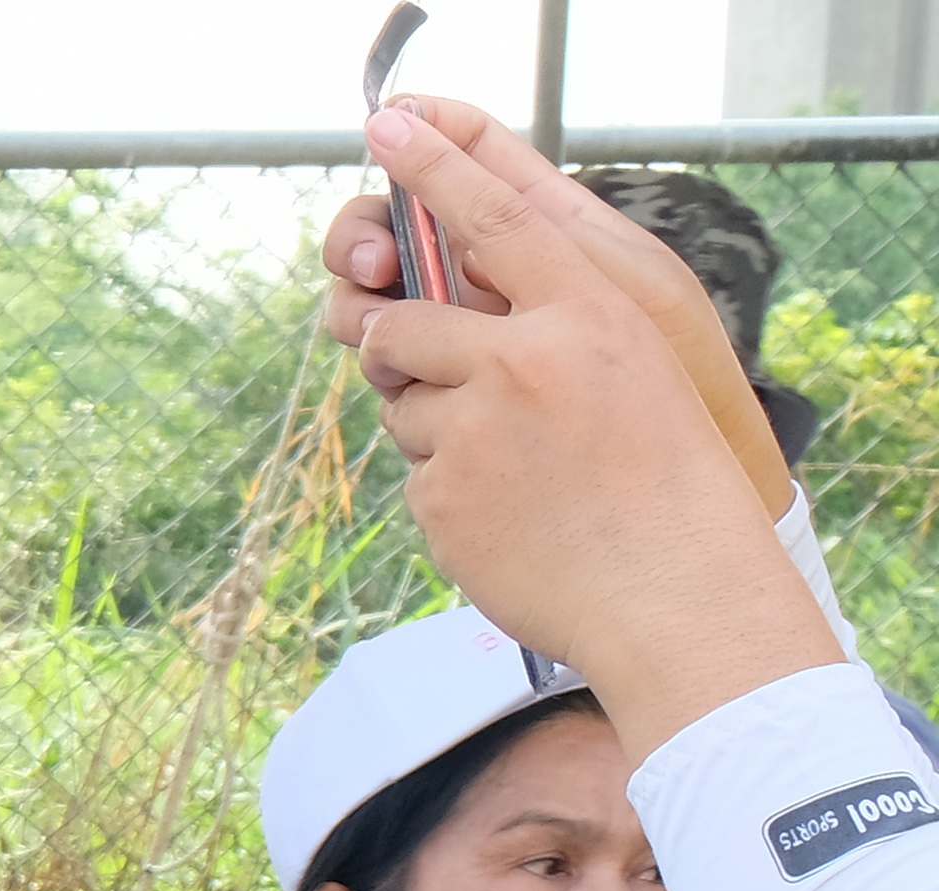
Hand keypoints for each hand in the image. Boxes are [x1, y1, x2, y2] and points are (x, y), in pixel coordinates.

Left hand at [320, 99, 834, 753]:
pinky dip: (449, 491)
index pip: (496, 219)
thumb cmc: (662, 479)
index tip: (389, 125)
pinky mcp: (440, 493)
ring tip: (520, 470)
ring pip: (399, 405)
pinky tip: (512, 515)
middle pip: (401, 326)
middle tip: (463, 390)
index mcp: (591, 312)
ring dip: (435, 430)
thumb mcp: (631, 368)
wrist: (674, 592)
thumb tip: (451, 302)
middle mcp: (527, 356)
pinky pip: (412, 474)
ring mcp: (476, 427)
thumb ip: (549, 323)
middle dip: (403, 353)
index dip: (435, 169)